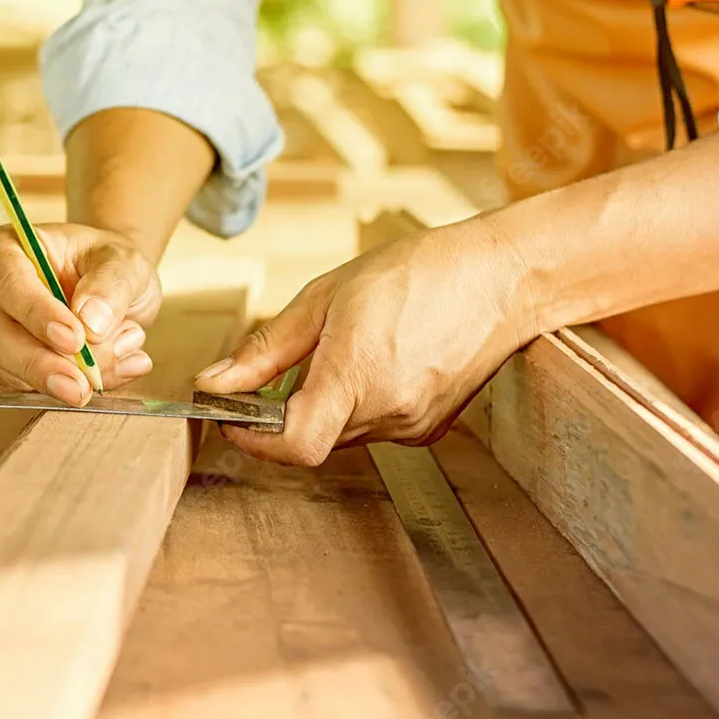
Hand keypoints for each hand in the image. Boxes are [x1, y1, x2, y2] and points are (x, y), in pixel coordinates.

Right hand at [0, 223, 161, 404]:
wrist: (106, 286)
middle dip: (40, 365)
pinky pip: (24, 389)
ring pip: (7, 369)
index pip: (7, 282)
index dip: (37, 314)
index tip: (74, 339)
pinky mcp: (1, 366)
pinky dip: (66, 390)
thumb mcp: (122, 260)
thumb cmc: (105, 263)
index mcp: (3, 249)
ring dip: (61, 380)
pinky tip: (105, 377)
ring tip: (113, 369)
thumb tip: (91, 322)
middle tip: (80, 388)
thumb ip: (111, 285)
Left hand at [193, 218, 539, 465]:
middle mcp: (390, 411)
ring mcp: (414, 426)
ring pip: (341, 434)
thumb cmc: (419, 272)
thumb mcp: (326, 297)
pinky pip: (374, 428)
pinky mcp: (430, 429)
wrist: (503, 278)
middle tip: (276, 372)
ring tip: (341, 350)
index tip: (233, 417)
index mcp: (358, 374)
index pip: (295, 447)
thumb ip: (266, 350)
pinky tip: (377, 360)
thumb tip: (215, 382)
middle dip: (282, 414)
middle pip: (311, 439)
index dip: (254, 440)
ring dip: (322, 406)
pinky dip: (357, 404)